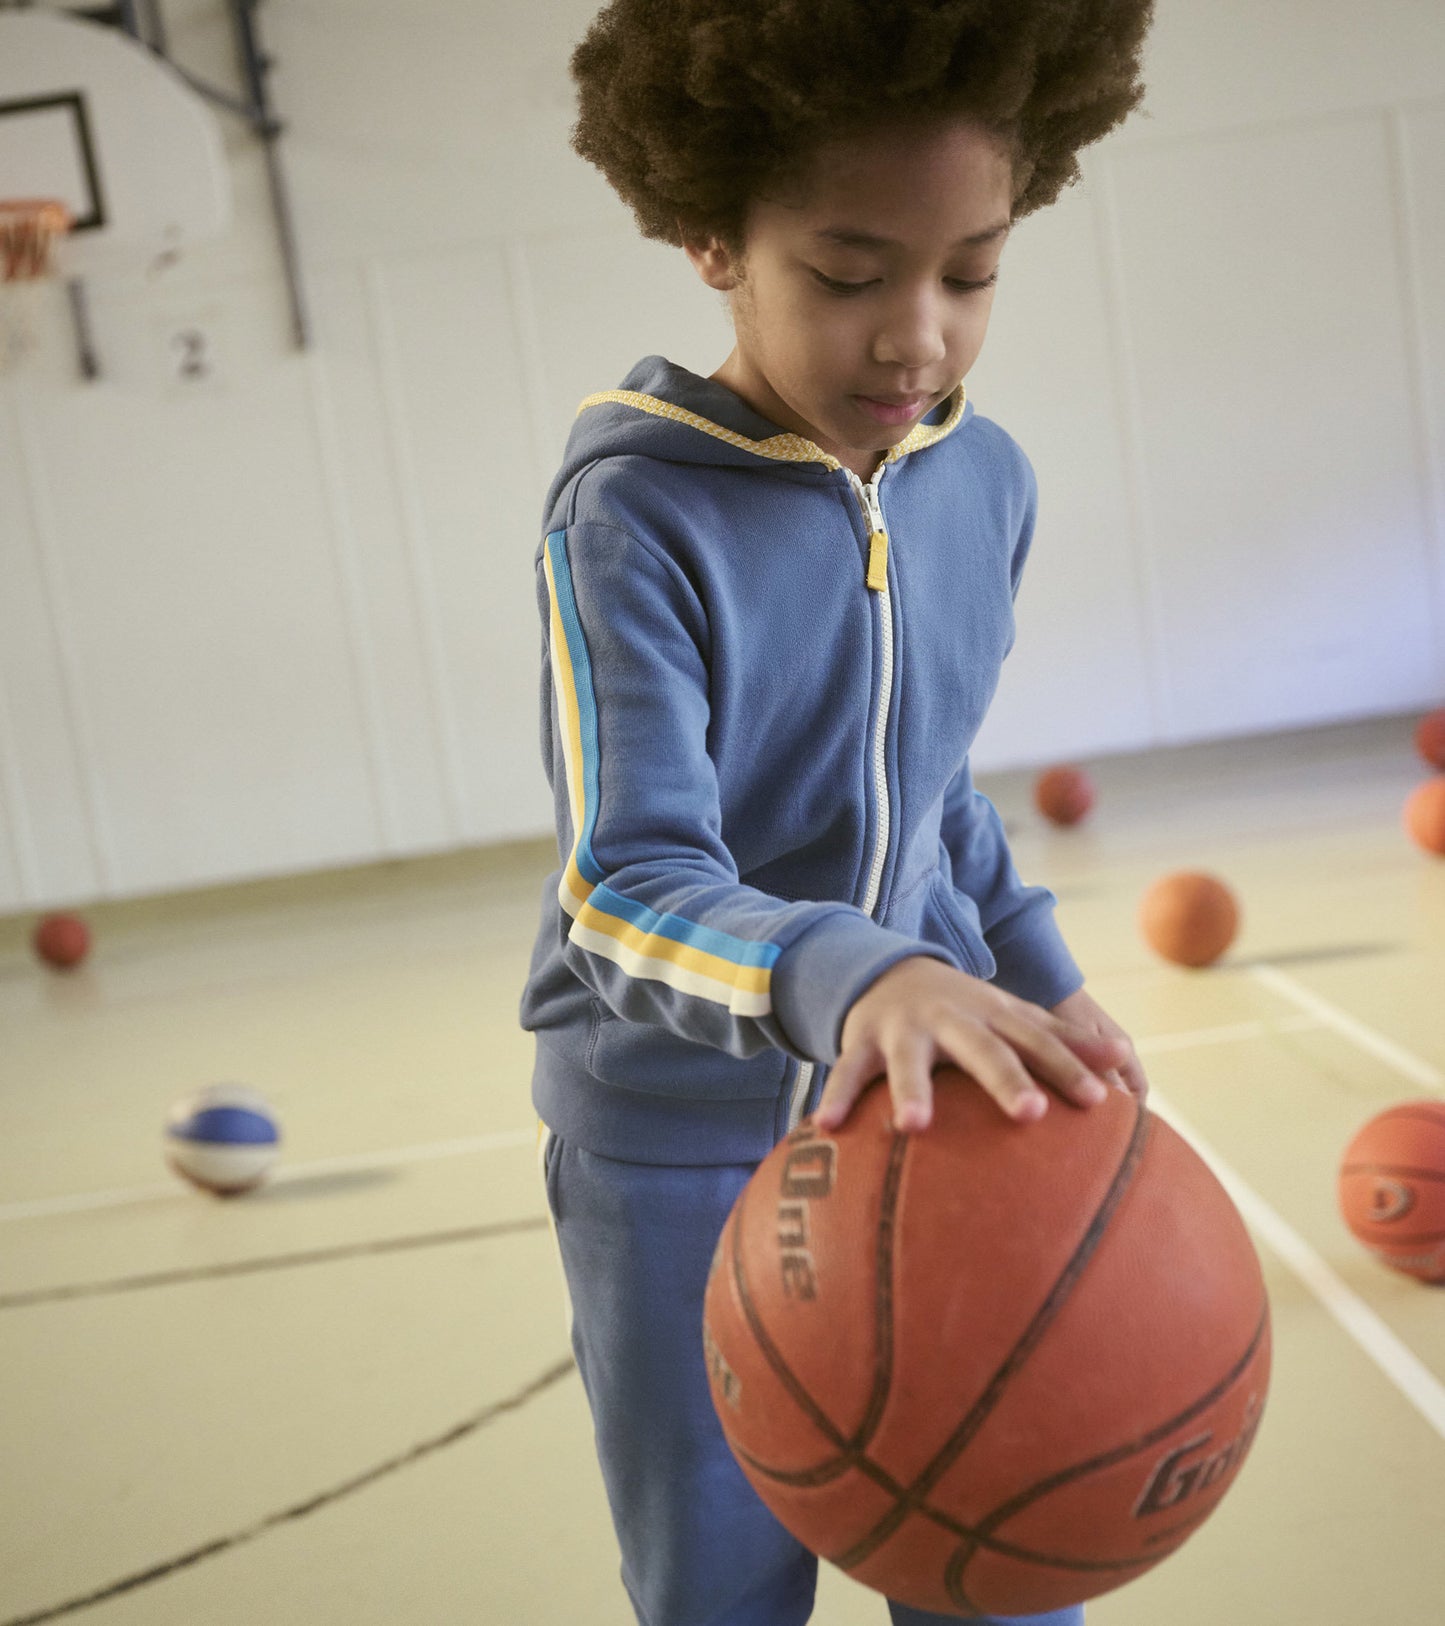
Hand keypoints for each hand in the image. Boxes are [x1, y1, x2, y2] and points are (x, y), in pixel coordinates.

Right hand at [815, 957, 1134, 1133]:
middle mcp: (952, 1020)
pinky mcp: (863, 1043)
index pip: (1038, 1042)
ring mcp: (905, 1030)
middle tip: (1030, 1113)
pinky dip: (836, 1097)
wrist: (891, 971)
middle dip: (1004, 1078)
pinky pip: (847, 1071)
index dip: (1067, 1068)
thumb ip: (1062, 1038)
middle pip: (982, 1048)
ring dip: (911, 1090)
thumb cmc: (966, 1012)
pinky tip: (826, 1129)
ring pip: (908, 1061)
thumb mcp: (1011, 1017)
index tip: (1099, 1103)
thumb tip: (1124, 1060)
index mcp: (994, 1017)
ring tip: (914, 1127)